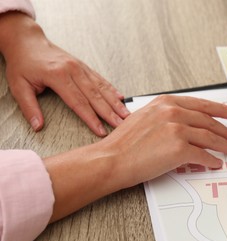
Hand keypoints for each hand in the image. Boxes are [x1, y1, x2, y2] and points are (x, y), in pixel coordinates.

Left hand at [0, 12, 129, 135]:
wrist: (27, 41)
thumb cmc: (23, 63)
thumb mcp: (19, 86)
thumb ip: (29, 108)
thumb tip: (37, 126)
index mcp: (58, 76)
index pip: (78, 102)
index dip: (91, 118)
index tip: (101, 130)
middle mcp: (73, 70)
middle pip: (95, 96)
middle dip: (110, 112)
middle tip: (121, 125)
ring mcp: (80, 67)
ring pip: (101, 87)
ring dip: (115, 102)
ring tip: (126, 114)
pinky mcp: (83, 66)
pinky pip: (100, 79)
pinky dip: (111, 89)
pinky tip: (120, 98)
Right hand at [100, 95, 226, 186]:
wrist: (112, 158)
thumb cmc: (125, 142)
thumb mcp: (146, 117)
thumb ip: (167, 116)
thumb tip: (186, 123)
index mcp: (166, 102)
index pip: (201, 104)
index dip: (220, 109)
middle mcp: (173, 112)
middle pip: (209, 121)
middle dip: (225, 130)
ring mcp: (177, 130)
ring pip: (210, 137)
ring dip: (224, 145)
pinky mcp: (179, 149)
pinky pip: (203, 155)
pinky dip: (212, 160)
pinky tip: (216, 163)